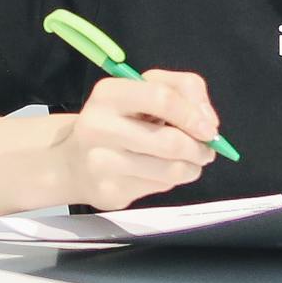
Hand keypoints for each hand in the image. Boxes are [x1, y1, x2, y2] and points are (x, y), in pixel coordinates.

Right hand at [45, 69, 220, 210]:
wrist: (72, 161)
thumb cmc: (117, 121)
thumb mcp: (142, 91)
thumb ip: (181, 92)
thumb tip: (209, 124)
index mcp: (109, 94)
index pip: (162, 98)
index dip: (194, 113)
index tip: (210, 128)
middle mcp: (99, 126)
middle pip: (170, 141)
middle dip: (199, 148)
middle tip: (207, 150)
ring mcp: (102, 162)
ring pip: (170, 169)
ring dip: (192, 167)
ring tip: (190, 162)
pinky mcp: (109, 191)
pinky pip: (158, 187)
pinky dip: (171, 180)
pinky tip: (160, 172)